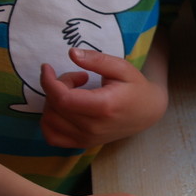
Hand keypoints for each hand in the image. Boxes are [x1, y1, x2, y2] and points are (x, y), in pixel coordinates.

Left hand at [39, 47, 168, 147]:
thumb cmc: (136, 87)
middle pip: (54, 107)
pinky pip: (53, 137)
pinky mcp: (84, 143)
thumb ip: (97, 59)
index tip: (48, 67)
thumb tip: (71, 53)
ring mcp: (88, 138)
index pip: (62, 98)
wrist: (148, 112)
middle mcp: (93, 127)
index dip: (48, 81)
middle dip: (54, 87)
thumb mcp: (121, 68)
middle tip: (76, 78)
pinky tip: (61, 110)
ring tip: (71, 93)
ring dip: (52, 102)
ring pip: (50, 121)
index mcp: (103, 107)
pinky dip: (49, 122)